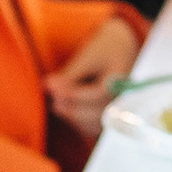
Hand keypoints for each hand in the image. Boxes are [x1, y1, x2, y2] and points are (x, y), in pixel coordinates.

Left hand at [46, 8, 144, 135]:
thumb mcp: (88, 56)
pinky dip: (79, 122)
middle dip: (73, 108)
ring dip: (74, 117)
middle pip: (100, 112)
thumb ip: (69, 74)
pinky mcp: (111, 114)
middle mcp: (124, 97)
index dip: (75, 94)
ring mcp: (119, 108)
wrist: (121, 46)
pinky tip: (65, 111)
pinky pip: (95, 126)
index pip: (100, 93)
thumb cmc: (105, 47)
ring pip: (96, 122)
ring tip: (56, 105)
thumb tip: (47, 86)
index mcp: (121, 79)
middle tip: (53, 100)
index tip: (53, 89)